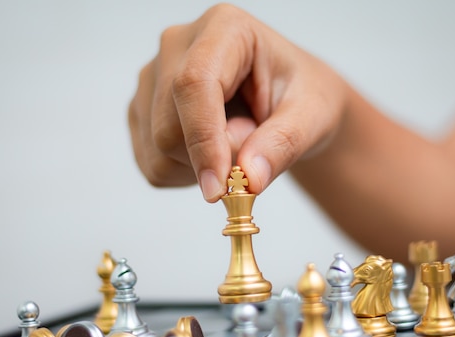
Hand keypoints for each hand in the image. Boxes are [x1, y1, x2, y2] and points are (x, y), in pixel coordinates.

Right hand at [129, 3, 349, 201]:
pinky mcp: (142, 109)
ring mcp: (152, 78)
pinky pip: (152, 165)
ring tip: (234, 140)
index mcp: (223, 29)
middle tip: (253, 148)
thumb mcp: (312, 117)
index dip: (203, 139)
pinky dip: (185, 175)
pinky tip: (211, 152)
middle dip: (212, 158)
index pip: (194, 84)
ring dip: (200, 168)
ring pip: (157, 150)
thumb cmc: (302, 97)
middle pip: (168, 126)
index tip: (219, 188)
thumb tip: (249, 178)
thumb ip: (284, 143)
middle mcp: (177, 46)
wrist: (288, 102)